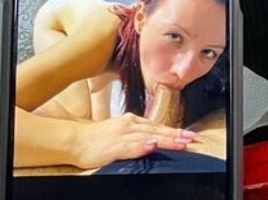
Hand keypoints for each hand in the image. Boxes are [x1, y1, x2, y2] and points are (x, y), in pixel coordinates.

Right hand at [71, 115, 196, 170]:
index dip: (174, 131)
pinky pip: (129, 147)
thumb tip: (154, 139)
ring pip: (148, 137)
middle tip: (192, 138)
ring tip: (181, 142)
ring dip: (165, 139)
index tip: (189, 135)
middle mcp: (129, 125)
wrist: (75, 139)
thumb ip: (136, 134)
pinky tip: (151, 146)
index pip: (157, 126)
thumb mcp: (120, 133)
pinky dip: (141, 146)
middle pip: (157, 130)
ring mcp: (121, 135)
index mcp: (131, 121)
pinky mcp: (113, 146)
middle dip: (175, 135)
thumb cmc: (97, 138)